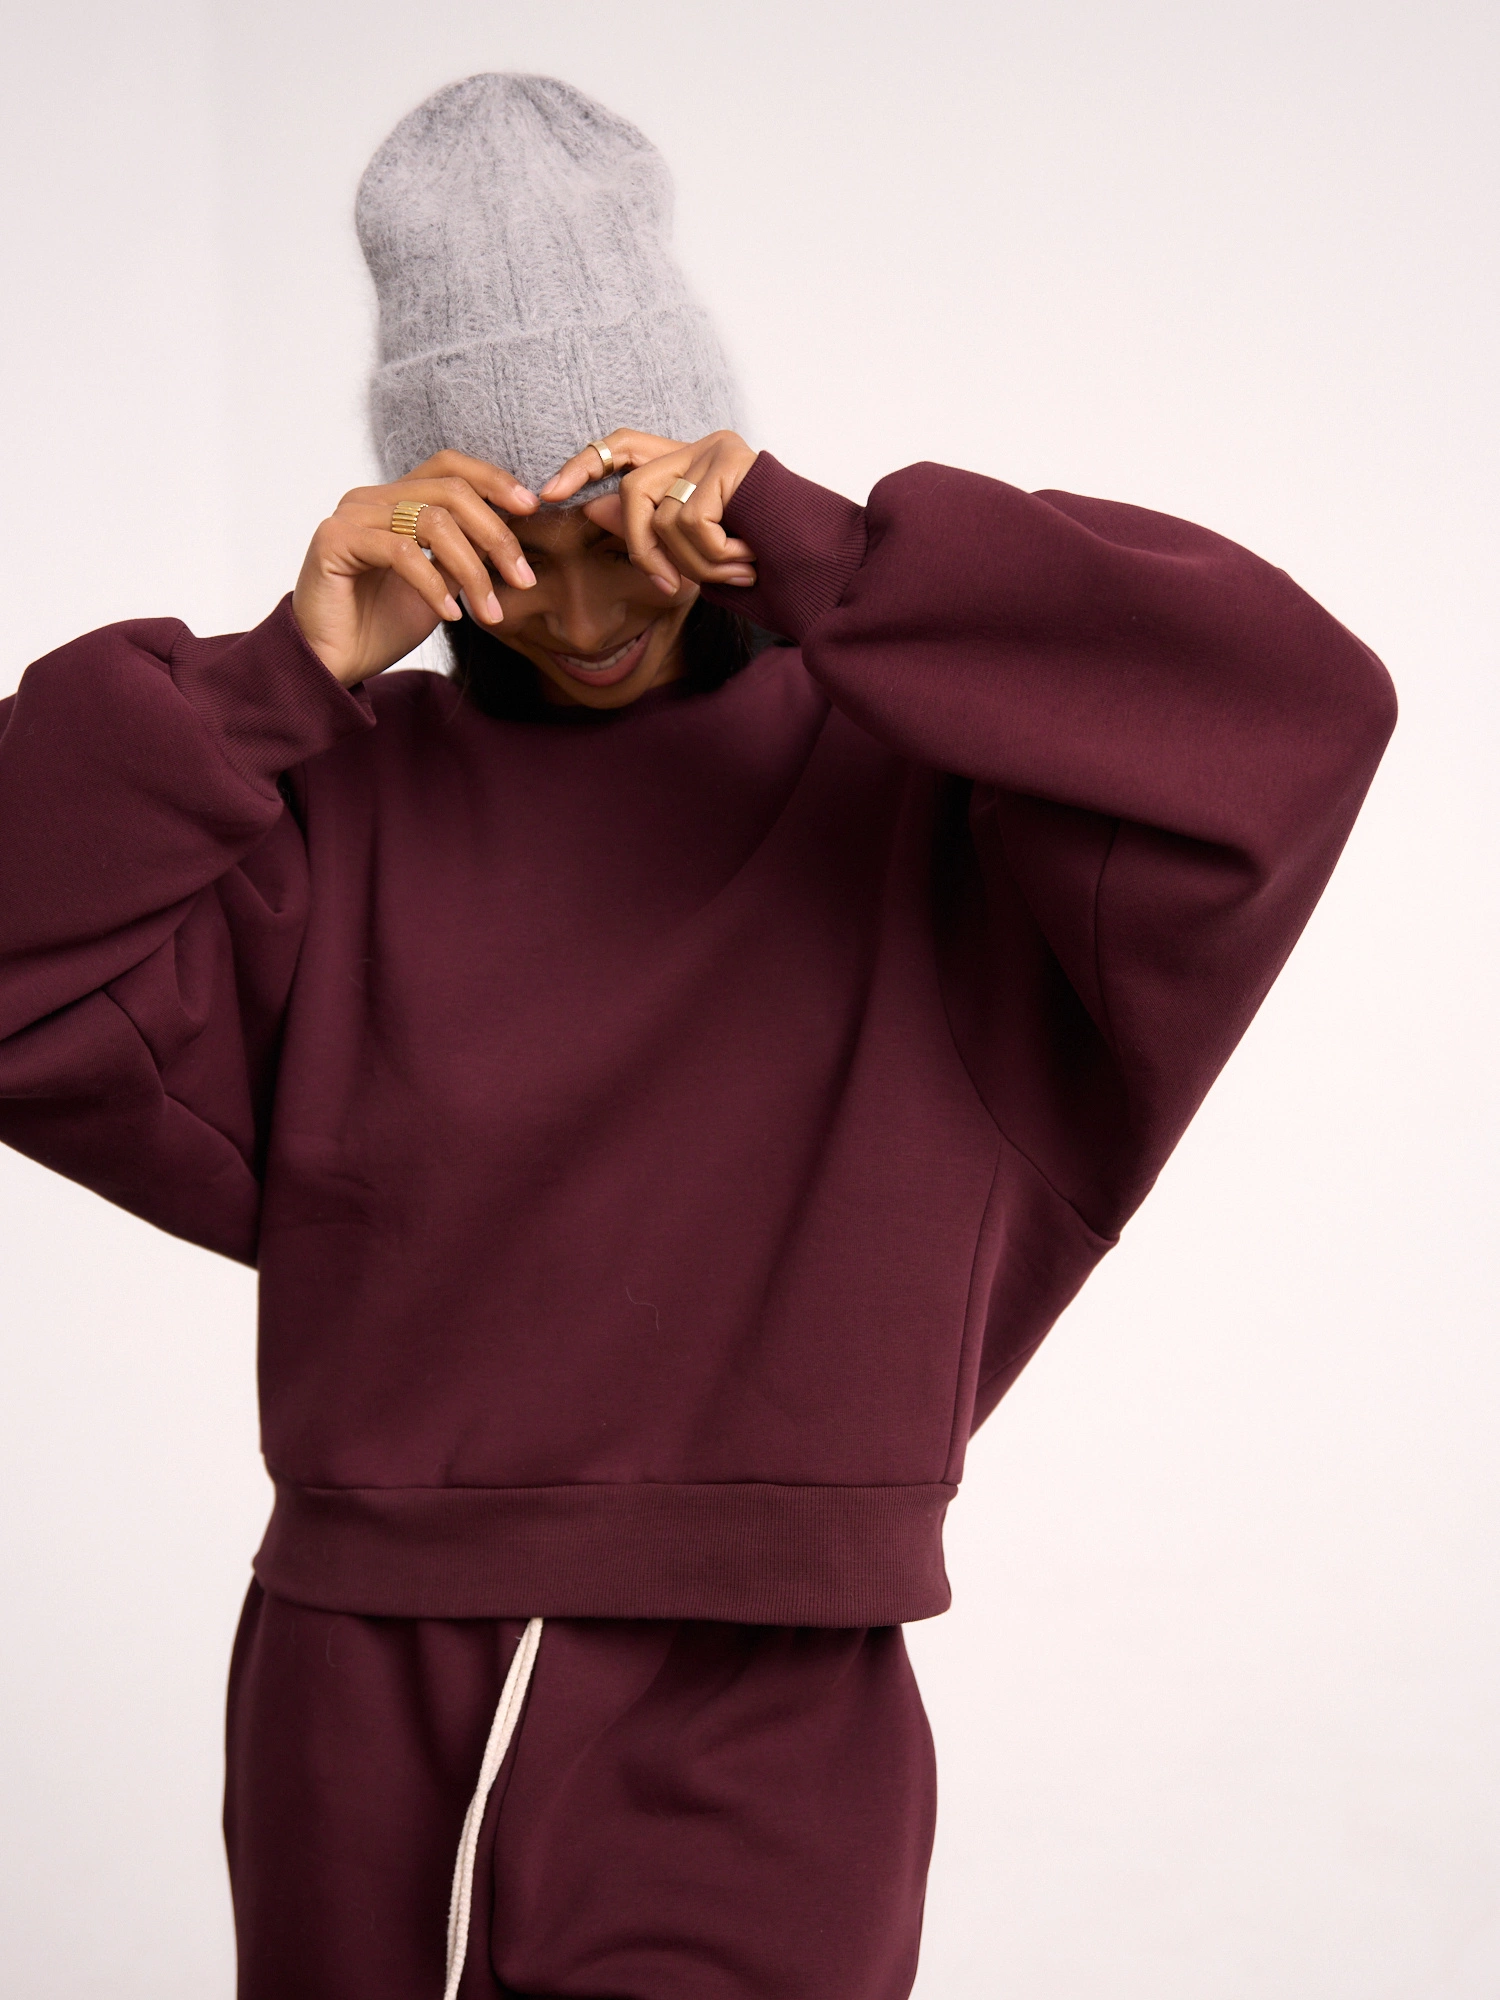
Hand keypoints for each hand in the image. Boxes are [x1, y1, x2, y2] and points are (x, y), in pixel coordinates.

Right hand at [291, 452, 539, 685]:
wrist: (332, 663)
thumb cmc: (381, 626)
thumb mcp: (439, 584)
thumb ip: (464, 554)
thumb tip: (509, 536)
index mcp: (395, 499)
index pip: (450, 468)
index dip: (494, 480)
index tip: (531, 509)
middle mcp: (371, 498)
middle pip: (450, 491)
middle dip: (496, 535)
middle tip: (523, 578)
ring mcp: (351, 515)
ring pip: (432, 521)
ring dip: (473, 569)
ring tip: (489, 610)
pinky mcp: (334, 540)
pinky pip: (402, 552)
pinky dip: (434, 585)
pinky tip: (450, 614)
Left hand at [541, 429, 758, 596]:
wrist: (826, 562)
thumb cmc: (767, 561)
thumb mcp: (698, 552)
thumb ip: (649, 528)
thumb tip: (592, 511)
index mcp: (689, 462)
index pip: (622, 446)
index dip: (583, 464)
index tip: (547, 493)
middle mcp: (701, 445)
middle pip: (633, 490)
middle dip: (639, 547)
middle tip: (665, 587)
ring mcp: (717, 450)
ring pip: (663, 515)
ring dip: (693, 562)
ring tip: (736, 572)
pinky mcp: (733, 462)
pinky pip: (692, 521)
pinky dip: (713, 556)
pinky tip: (748, 560)